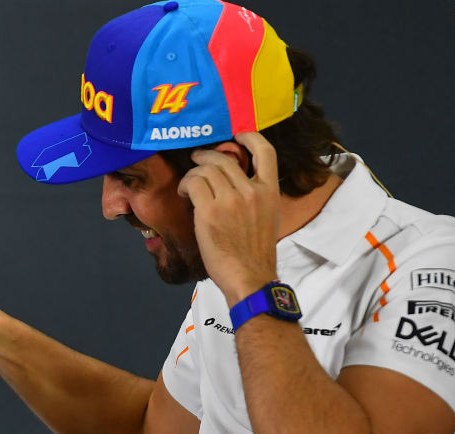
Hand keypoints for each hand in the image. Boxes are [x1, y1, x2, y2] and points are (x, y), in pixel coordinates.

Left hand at [177, 132, 280, 304]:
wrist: (249, 277)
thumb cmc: (255, 254)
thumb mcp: (268, 217)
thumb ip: (256, 196)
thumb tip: (235, 182)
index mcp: (270, 192)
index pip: (266, 151)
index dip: (249, 136)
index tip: (236, 134)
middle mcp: (252, 191)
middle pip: (225, 158)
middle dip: (206, 156)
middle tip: (196, 159)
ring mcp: (231, 200)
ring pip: (206, 169)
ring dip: (193, 173)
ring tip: (188, 185)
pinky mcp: (210, 210)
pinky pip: (193, 183)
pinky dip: (185, 185)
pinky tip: (184, 194)